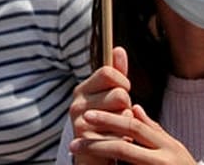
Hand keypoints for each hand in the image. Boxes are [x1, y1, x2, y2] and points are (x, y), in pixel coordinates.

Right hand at [67, 47, 134, 164]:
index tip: (122, 92)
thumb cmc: (105, 124)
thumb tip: (119, 49)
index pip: (108, 72)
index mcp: (81, 90)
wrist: (94, 157)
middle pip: (119, 93)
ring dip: (126, 121)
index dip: (122, 82)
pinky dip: (125, 138)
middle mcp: (76, 105)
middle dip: (126, 105)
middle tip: (117, 115)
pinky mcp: (90, 142)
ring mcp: (80, 124)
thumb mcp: (109, 96)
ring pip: (123, 112)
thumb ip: (115, 74)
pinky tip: (116, 141)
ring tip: (117, 128)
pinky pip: (122, 133)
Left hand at [69, 104, 198, 164]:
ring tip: (77, 150)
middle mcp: (163, 160)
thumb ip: (153, 130)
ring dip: (98, 155)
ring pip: (124, 160)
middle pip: (125, 146)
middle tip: (74, 138)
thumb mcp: (173, 147)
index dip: (110, 119)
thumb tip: (135, 108)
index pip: (135, 127)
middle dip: (97, 141)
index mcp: (167, 146)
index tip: (88, 115)